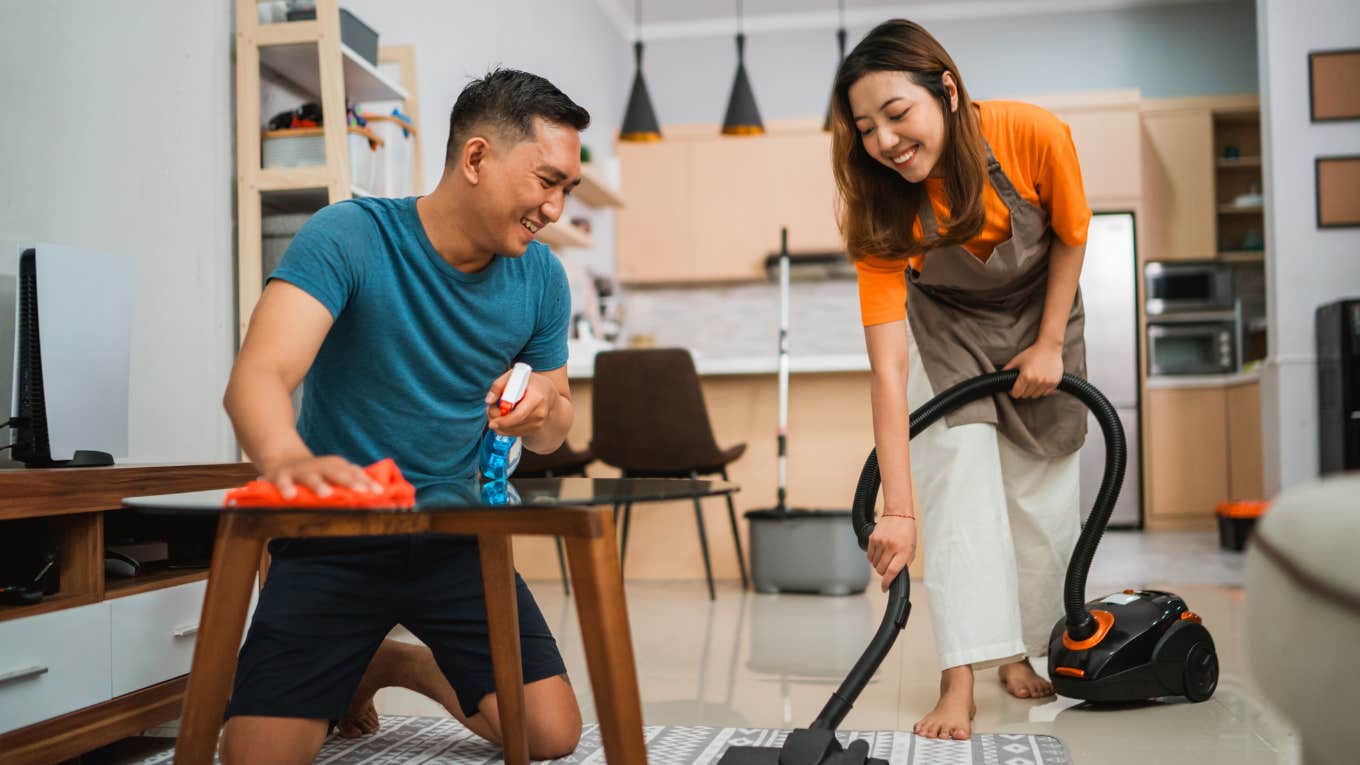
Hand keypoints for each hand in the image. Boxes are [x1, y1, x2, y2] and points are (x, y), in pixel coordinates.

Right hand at [260, 455, 381, 499]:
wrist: (283, 459)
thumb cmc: (316, 473)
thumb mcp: (334, 475)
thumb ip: (353, 483)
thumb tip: (380, 495)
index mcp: (336, 466)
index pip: (354, 473)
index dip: (366, 482)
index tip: (378, 492)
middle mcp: (321, 466)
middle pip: (337, 472)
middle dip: (349, 482)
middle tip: (361, 492)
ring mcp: (301, 470)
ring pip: (311, 476)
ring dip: (319, 485)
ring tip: (326, 494)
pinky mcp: (281, 476)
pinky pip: (283, 482)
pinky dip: (286, 487)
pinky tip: (290, 496)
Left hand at [485, 369, 558, 437]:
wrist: (548, 392)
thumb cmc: (530, 382)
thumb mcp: (515, 375)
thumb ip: (499, 385)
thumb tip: (489, 400)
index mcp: (537, 398)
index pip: (520, 415)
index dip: (504, 421)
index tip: (492, 421)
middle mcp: (540, 413)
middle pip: (515, 425)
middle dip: (498, 421)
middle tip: (489, 410)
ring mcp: (539, 423)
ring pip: (513, 431)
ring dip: (500, 425)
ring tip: (496, 412)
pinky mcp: (535, 429)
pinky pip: (516, 433)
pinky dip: (506, 428)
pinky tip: (503, 418)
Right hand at [867, 512, 915, 592]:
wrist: (898, 514)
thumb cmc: (907, 532)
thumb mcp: (912, 549)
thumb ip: (904, 563)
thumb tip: (895, 576)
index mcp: (903, 551)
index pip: (892, 571)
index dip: (887, 582)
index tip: (884, 588)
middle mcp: (891, 547)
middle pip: (881, 569)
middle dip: (883, 573)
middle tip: (887, 568)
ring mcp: (881, 542)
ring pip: (874, 564)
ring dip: (878, 565)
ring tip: (885, 557)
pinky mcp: (872, 539)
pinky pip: (869, 556)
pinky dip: (873, 558)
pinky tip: (879, 553)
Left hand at [1002, 339, 1063, 397]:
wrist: (1049, 347)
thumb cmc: (1032, 353)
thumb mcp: (1016, 360)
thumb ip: (1006, 370)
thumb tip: (998, 377)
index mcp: (1026, 376)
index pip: (1016, 394)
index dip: (1013, 392)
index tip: (1013, 388)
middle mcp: (1037, 381)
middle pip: (1025, 395)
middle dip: (1022, 391)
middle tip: (1023, 383)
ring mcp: (1047, 382)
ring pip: (1035, 395)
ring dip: (1032, 391)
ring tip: (1031, 382)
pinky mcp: (1055, 382)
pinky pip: (1045, 393)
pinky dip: (1041, 390)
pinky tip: (1040, 382)